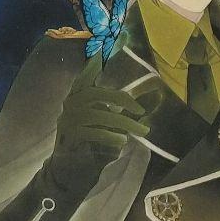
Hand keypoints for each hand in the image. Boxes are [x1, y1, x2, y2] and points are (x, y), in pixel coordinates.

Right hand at [47, 64, 147, 198]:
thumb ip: (120, 107)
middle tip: (140, 112)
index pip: (86, 76)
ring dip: (123, 123)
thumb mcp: (106, 122)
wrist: (68, 175)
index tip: (107, 45)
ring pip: (98, 114)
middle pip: (94, 93)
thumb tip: (152, 90)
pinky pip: (93, 133)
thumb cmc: (90, 146)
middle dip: (120, 99)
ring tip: (141, 131)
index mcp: (77, 98)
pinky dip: (110, 136)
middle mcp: (69, 106)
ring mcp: (68, 121)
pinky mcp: (70, 138)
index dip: (95, 62)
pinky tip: (121, 142)